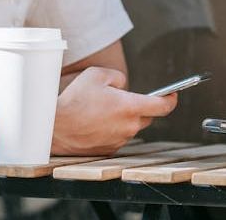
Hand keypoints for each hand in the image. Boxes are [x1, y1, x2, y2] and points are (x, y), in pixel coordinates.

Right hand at [52, 66, 177, 155]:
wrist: (52, 127)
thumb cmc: (73, 100)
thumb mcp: (97, 75)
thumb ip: (119, 78)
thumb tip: (125, 87)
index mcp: (130, 107)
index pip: (163, 106)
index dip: (171, 99)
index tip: (172, 95)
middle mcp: (128, 127)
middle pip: (147, 117)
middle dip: (140, 107)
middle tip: (122, 99)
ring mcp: (119, 141)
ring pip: (130, 128)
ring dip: (123, 119)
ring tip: (100, 111)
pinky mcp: (108, 151)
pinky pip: (117, 138)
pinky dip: (111, 130)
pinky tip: (95, 124)